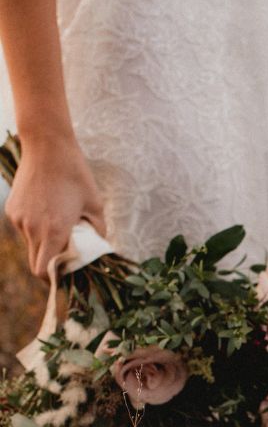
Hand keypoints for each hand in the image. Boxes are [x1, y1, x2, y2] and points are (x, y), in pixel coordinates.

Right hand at [6, 133, 105, 277]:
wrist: (47, 147)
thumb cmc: (76, 176)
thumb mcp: (95, 206)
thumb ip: (96, 233)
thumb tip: (96, 250)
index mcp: (53, 231)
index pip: (44, 271)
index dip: (54, 279)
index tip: (66, 275)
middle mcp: (32, 229)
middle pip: (36, 263)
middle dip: (50, 266)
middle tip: (66, 257)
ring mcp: (19, 219)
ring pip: (31, 245)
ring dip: (44, 244)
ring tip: (59, 224)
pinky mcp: (12, 209)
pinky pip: (24, 229)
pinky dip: (36, 228)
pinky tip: (47, 210)